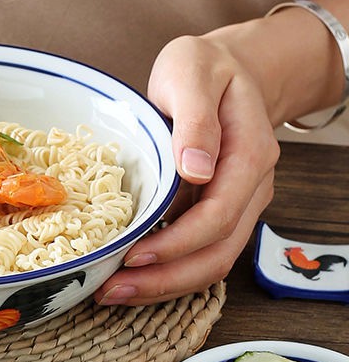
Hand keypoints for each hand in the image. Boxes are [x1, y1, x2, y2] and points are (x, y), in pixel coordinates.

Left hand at [93, 29, 279, 305]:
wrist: (229, 70)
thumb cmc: (205, 68)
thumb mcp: (193, 73)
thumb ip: (196, 120)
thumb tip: (196, 170)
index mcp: (249, 156)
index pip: (219, 215)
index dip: (177, 243)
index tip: (133, 256)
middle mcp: (249, 189)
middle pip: (217, 253)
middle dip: (165, 279)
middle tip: (111, 291)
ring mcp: (236, 203)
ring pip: (210, 262)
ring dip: (163, 284)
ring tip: (113, 293)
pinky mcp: (216, 210)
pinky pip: (198, 251)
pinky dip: (166, 270)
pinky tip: (129, 275)